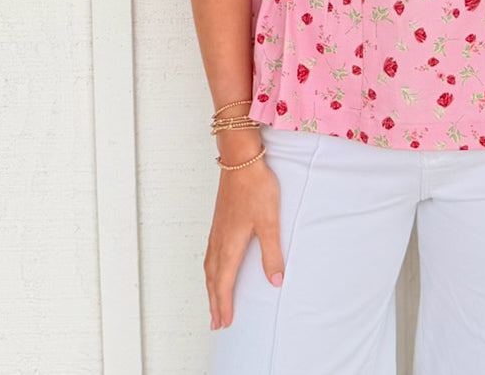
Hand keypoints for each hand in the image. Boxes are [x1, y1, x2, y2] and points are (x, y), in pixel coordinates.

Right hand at [205, 157, 284, 329]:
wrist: (240, 160)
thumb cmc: (255, 188)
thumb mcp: (269, 222)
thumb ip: (272, 253)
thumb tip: (275, 281)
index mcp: (229, 245)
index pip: (224, 283)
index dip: (224, 305)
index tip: (225, 323)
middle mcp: (219, 241)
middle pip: (213, 279)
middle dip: (214, 302)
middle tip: (216, 323)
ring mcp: (217, 230)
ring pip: (209, 267)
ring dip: (210, 288)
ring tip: (213, 302)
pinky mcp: (219, 221)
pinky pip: (209, 254)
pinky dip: (210, 270)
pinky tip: (214, 267)